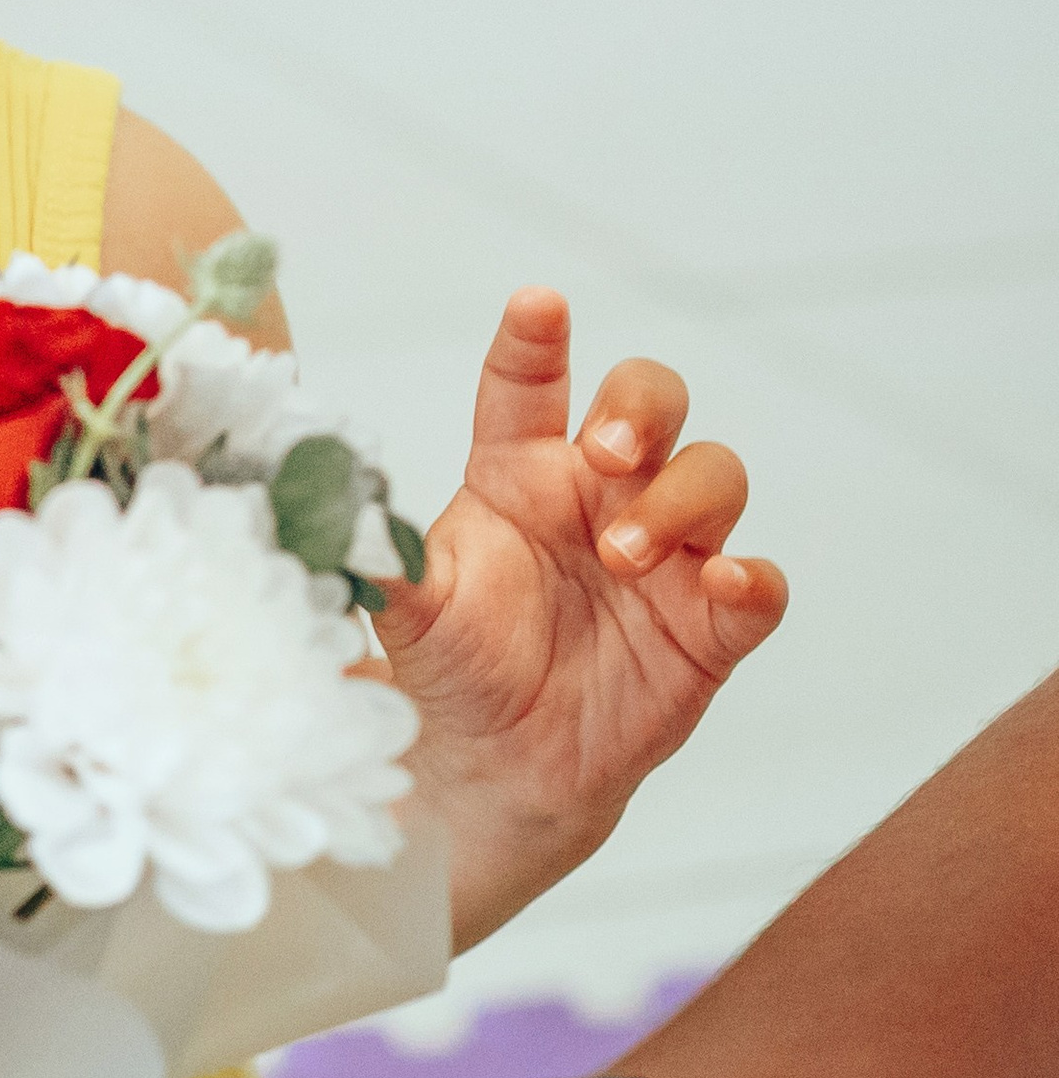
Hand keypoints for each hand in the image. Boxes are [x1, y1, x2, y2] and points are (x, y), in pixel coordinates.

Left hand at [379, 289, 788, 947]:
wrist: (494, 772)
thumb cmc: (454, 667)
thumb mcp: (408, 614)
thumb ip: (378, 560)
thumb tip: (319, 510)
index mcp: (519, 473)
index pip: (530, 386)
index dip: (537, 341)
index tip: (537, 306)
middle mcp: (599, 496)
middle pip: (651, 401)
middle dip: (639, 407)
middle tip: (604, 453)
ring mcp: (666, 556)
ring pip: (712, 477)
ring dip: (679, 501)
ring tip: (622, 555)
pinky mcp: (709, 626)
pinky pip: (759, 585)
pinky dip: (753, 579)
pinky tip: (725, 584)